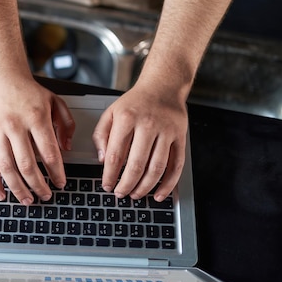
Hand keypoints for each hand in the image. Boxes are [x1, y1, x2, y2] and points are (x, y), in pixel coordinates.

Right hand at [0, 77, 74, 204]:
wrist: (1, 76)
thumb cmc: (29, 91)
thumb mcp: (56, 101)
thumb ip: (66, 124)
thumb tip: (67, 148)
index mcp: (36, 118)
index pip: (49, 153)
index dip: (56, 173)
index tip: (61, 183)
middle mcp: (16, 125)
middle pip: (27, 165)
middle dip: (38, 185)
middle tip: (46, 196)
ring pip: (7, 167)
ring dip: (18, 188)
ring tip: (27, 200)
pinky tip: (0, 194)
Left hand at [92, 83, 187, 201]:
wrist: (163, 86)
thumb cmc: (135, 102)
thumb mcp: (111, 112)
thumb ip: (102, 135)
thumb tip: (103, 160)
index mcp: (127, 118)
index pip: (116, 154)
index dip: (110, 175)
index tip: (107, 185)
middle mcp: (148, 124)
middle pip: (136, 164)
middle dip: (126, 185)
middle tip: (120, 194)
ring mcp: (166, 131)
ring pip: (157, 168)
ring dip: (145, 187)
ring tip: (136, 195)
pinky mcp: (180, 137)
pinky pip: (176, 165)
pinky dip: (168, 184)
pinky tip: (160, 194)